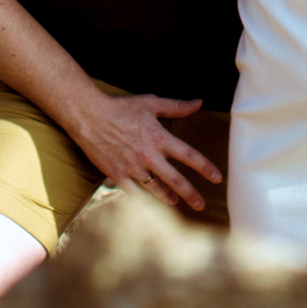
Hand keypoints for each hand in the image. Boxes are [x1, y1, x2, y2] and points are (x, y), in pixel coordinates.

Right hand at [63, 91, 219, 211]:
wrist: (90, 116)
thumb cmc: (121, 107)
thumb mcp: (151, 103)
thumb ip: (177, 107)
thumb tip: (198, 102)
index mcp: (160, 138)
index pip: (189, 156)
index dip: (205, 168)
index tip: (217, 178)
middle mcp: (149, 156)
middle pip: (176, 180)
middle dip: (191, 194)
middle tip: (201, 205)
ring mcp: (134, 168)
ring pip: (157, 190)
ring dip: (169, 198)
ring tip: (177, 203)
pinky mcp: (118, 175)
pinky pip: (135, 192)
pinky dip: (144, 198)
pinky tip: (149, 202)